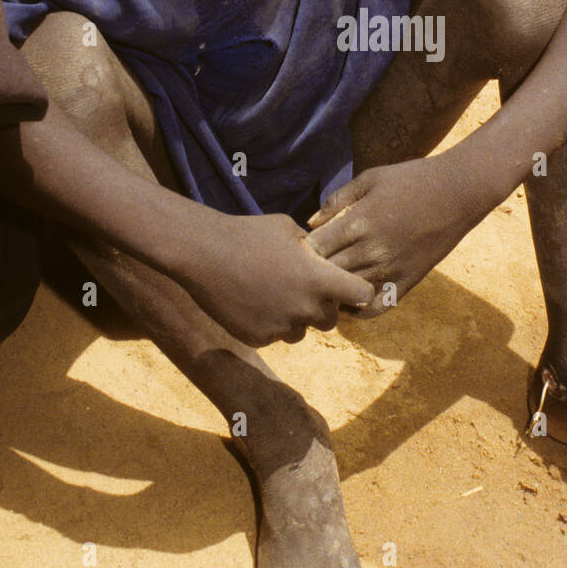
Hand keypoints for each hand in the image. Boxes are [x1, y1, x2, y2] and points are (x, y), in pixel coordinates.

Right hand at [175, 210, 374, 347]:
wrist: (204, 253)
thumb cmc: (248, 234)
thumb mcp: (289, 229)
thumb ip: (313, 248)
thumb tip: (323, 255)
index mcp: (319, 279)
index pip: (362, 295)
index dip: (359, 291)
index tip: (350, 287)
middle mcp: (305, 307)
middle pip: (331, 320)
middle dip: (323, 307)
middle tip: (303, 289)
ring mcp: (281, 326)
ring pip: (301, 331)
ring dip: (295, 318)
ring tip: (273, 294)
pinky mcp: (259, 338)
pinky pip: (275, 336)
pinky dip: (269, 323)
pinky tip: (253, 302)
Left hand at [303, 157, 478, 315]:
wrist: (459, 191)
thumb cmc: (412, 178)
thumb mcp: (370, 178)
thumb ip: (337, 200)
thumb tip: (310, 223)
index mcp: (359, 221)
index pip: (314, 249)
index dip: (302, 251)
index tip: (301, 248)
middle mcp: (373, 250)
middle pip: (327, 275)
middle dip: (313, 273)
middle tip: (308, 271)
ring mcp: (392, 269)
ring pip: (347, 294)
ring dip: (333, 291)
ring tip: (326, 284)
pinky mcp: (409, 281)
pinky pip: (377, 307)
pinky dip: (359, 310)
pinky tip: (352, 299)